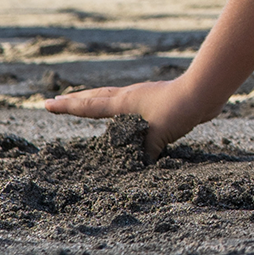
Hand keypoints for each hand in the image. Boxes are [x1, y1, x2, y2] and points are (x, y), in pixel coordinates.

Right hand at [42, 74, 214, 160]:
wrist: (206, 90)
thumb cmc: (180, 108)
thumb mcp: (158, 135)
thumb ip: (145, 151)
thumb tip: (139, 164)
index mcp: (124, 102)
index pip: (89, 106)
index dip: (67, 107)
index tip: (47, 104)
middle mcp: (131, 95)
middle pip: (96, 96)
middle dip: (76, 100)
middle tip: (57, 100)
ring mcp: (145, 95)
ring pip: (113, 96)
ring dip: (97, 99)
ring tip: (88, 101)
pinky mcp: (160, 98)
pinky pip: (132, 102)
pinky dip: (122, 105)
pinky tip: (129, 111)